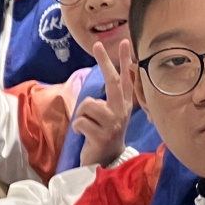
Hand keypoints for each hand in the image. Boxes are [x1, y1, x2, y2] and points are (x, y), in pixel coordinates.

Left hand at [70, 39, 137, 167]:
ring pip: (87, 104)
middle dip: (105, 61)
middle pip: (112, 81)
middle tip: (98, 45)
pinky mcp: (101, 135)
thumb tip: (105, 81)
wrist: (108, 161)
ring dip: (81, 115)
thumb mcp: (112, 115)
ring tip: (88, 126)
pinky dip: (77, 127)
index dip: (126, 61)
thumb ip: (110, 100)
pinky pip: (80, 121)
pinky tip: (84, 135)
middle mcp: (121, 111)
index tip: (126, 42)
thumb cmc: (105, 135)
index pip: (127, 79)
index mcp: (125, 105)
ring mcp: (113, 123)